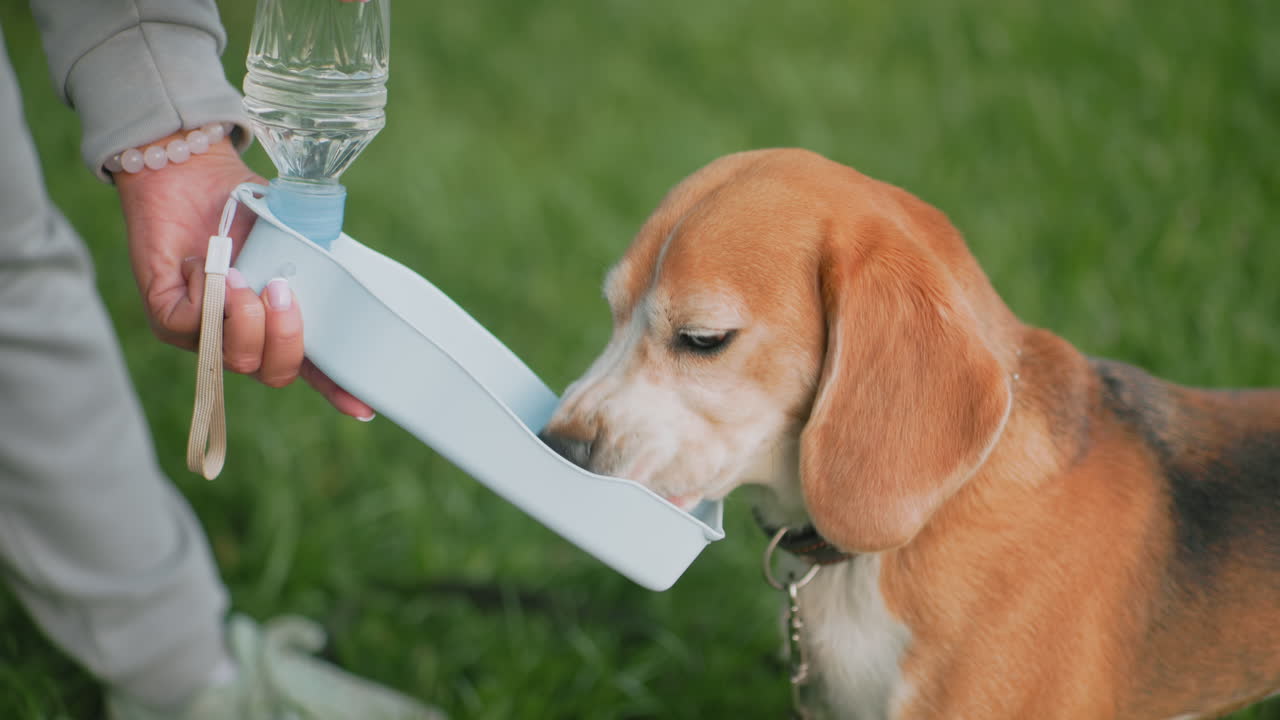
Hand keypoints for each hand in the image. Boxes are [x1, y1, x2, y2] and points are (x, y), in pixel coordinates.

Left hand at [114, 133, 374, 419]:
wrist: (188, 172)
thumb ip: (319, 263)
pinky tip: (202, 261)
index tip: (363, 408)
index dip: (338, 390)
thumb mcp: (296, 233)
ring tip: (239, 275)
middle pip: (274, 373)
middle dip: (285, 338)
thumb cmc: (244, 203)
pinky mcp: (169, 320)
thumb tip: (346, 278)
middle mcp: (244, 336)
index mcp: (279, 323)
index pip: (313, 368)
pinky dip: (206, 290)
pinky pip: (195, 326)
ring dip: (245, 318)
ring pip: (236, 359)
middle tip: (280, 290)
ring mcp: (205, 335)